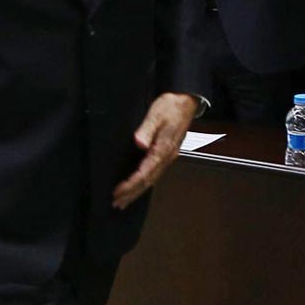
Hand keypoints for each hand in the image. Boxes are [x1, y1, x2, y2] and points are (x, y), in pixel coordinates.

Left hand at [111, 92, 199, 208]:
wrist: (187, 101)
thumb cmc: (171, 106)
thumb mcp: (156, 114)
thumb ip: (146, 129)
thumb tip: (139, 143)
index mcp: (163, 149)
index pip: (145, 173)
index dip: (130, 184)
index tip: (118, 192)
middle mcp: (167, 157)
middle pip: (148, 181)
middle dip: (132, 193)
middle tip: (117, 204)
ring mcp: (168, 157)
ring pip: (152, 179)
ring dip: (138, 191)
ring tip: (125, 200)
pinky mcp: (167, 154)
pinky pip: (155, 173)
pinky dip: (144, 183)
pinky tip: (138, 186)